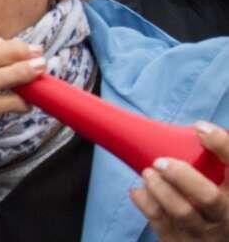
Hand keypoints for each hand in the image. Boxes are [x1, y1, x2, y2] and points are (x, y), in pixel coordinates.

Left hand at [132, 122, 228, 239]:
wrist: (209, 240)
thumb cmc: (210, 199)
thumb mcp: (218, 181)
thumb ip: (211, 161)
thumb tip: (195, 128)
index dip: (222, 145)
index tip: (200, 128)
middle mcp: (225, 215)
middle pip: (208, 197)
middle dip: (182, 176)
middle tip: (161, 161)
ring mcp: (204, 232)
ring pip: (182, 212)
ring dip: (160, 189)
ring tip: (149, 172)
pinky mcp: (180, 241)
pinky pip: (160, 223)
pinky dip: (146, 203)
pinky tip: (139, 190)